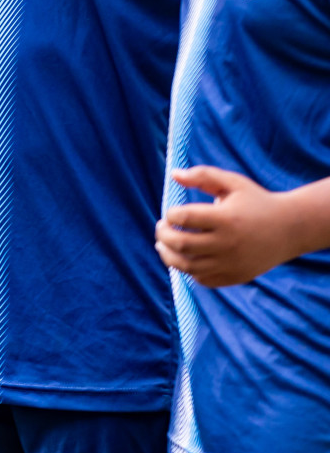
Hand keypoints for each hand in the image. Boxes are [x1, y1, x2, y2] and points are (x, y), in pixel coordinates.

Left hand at [156, 166, 305, 286]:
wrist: (291, 229)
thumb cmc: (256, 202)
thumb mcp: (233, 183)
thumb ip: (203, 176)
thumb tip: (173, 174)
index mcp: (225, 218)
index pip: (183, 218)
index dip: (170, 214)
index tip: (172, 213)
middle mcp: (227, 243)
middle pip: (180, 244)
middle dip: (162, 235)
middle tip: (162, 228)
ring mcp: (231, 263)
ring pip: (187, 266)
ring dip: (168, 256)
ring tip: (163, 246)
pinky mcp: (235, 277)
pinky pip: (202, 279)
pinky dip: (189, 270)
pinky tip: (187, 258)